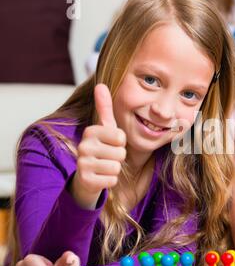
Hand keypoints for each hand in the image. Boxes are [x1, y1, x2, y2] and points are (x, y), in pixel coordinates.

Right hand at [70, 84, 126, 208]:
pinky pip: (112, 180)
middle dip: (118, 157)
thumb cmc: (101, 150)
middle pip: (120, 153)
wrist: (87, 177)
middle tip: (107, 157)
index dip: (120, 143)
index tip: (110, 144)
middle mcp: (83, 146)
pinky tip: (101, 177)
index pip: (120, 137)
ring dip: (114, 169)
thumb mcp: (105, 129)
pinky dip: (110, 180)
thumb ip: (104, 108)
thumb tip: (100, 84)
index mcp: (91, 131)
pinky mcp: (85, 180)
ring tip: (104, 167)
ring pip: (116, 167)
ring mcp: (82, 163)